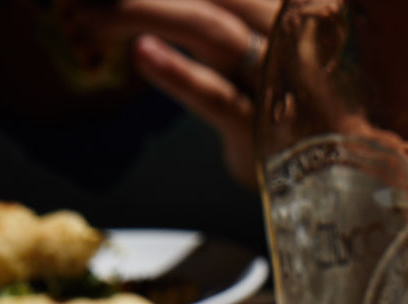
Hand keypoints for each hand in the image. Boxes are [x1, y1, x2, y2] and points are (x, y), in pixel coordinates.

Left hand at [94, 0, 280, 186]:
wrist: (326, 181)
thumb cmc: (273, 102)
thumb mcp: (248, 46)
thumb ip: (208, 17)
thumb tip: (143, 10)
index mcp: (281, 7)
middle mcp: (285, 33)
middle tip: (81, 0)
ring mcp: (279, 82)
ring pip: (210, 31)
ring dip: (141, 14)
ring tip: (88, 17)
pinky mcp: (265, 132)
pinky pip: (219, 97)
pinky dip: (178, 73)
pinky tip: (142, 55)